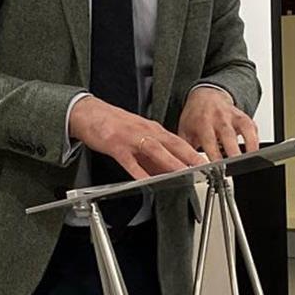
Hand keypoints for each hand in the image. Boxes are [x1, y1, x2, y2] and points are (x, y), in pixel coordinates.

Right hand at [69, 96, 206, 179]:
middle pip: (172, 144)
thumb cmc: (113, 124)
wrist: (88, 112)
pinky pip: (129, 161)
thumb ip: (153, 154)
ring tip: (183, 174)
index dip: (194, 152)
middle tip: (204, 168)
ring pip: (155, 151)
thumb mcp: (138, 136)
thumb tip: (167, 171)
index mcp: (153, 129)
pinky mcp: (115, 146)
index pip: (179, 141)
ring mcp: (131, 138)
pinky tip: (146, 181)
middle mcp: (145, 131)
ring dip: (170, 162)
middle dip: (190, 156)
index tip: (207, 164)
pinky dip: (139, 172)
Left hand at [178, 87, 258, 161]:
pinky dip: (255, 140)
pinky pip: (252, 128)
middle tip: (234, 168)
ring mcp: (232, 116)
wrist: (206, 96)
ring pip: (244, 129)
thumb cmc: (195, 117)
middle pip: (228, 135)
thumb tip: (183, 168)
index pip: (209, 141)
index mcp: (202, 123)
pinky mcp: (243, 117)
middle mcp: (218, 118)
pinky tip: (255, 152)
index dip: (213, 156)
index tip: (216, 170)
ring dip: (248, 146)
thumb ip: (185, 150)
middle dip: (232, 153)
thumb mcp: (185, 131)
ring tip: (250, 162)